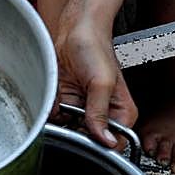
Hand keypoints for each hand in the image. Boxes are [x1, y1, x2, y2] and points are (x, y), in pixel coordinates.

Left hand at [54, 12, 137, 146]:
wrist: (73, 31)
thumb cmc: (94, 49)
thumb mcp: (101, 82)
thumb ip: (100, 112)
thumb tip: (105, 140)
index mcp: (121, 112)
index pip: (114, 143)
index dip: (99, 144)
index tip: (84, 134)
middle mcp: (103, 113)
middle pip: (89, 140)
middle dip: (76, 129)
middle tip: (71, 112)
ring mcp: (84, 108)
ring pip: (70, 129)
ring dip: (62, 118)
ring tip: (64, 98)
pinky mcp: (67, 102)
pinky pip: (57, 117)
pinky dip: (52, 109)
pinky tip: (56, 95)